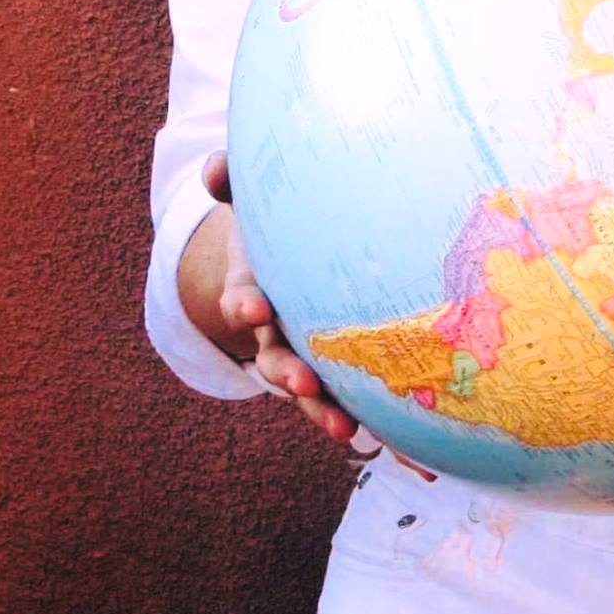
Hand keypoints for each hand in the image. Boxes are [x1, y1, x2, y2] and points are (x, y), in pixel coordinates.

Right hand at [202, 152, 358, 444]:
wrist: (286, 265)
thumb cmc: (276, 225)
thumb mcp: (255, 203)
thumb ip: (235, 184)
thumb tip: (215, 165)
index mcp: (254, 287)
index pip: (242, 296)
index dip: (243, 301)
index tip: (251, 305)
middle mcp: (275, 333)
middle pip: (273, 358)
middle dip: (285, 371)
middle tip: (301, 381)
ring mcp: (304, 357)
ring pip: (309, 392)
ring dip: (322, 410)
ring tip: (343, 429)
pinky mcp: (336, 375)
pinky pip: (352, 403)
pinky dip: (371, 426)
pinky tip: (398, 448)